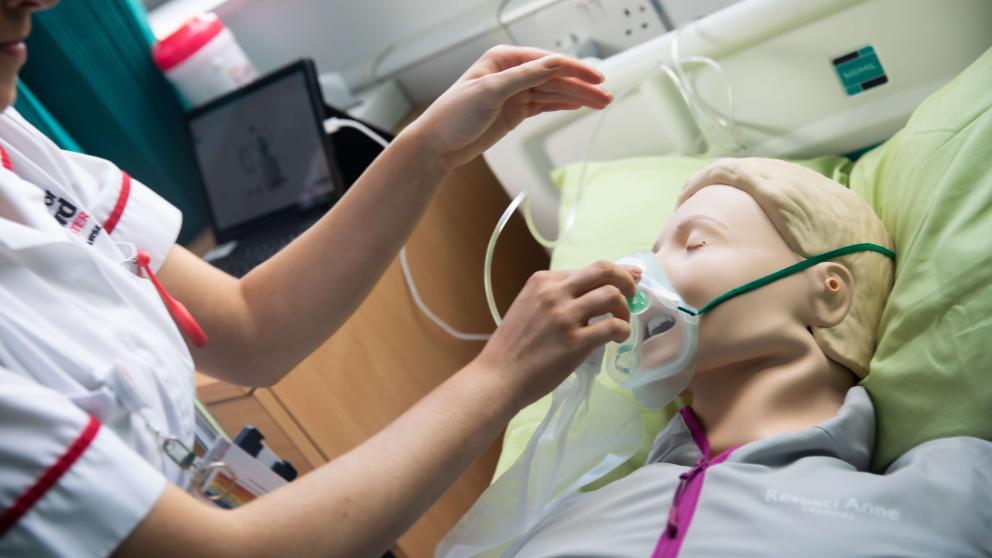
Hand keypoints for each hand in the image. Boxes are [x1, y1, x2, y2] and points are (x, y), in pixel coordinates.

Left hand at [402, 45, 611, 169]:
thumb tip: (553, 64)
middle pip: (555, 77)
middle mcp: (510, 73)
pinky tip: (578, 105)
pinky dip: (562, 105)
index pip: (548, 61)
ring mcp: (514, 93)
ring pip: (553, 92)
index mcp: (503, 60)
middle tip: (605, 95)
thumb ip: (523, 77)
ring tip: (600, 103)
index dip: (574, 69)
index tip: (596, 78)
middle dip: (581, 86)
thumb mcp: (489, 91)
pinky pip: (544, 105)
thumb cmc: (452, 115)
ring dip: (577, 97)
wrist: (437, 145)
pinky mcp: (515, 111)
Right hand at [473, 261, 640, 409]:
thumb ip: (555, 297)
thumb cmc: (512, 347)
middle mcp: (553, 293)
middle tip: (633, 294)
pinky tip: (619, 338)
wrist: (497, 377)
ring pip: (612, 296)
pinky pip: (612, 326)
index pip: (588, 268)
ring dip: (625, 309)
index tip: (629, 278)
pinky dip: (623, 330)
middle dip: (626, 279)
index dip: (614, 273)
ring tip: (622, 323)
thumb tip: (592, 291)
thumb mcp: (528, 308)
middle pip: (604, 270)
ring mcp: (564, 317)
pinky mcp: (574, 342)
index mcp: (542, 281)